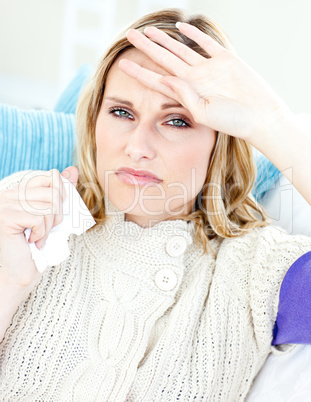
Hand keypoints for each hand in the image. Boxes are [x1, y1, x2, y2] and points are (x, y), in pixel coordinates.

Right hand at [0, 166, 78, 289]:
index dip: (60, 196)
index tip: (54, 215)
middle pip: (52, 192)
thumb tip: (72, 170)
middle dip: (56, 214)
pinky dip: (41, 234)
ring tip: (39, 236)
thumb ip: (61, 192)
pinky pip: (38, 219)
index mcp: (19, 190)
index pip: (50, 178)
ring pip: (47, 206)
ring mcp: (6, 205)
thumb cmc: (37, 245)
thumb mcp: (54, 215)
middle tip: (46, 229)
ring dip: (49, 226)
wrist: (21, 273)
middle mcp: (9, 194)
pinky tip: (32, 241)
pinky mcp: (6, 218)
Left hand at [119, 23, 290, 145]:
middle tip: (129, 35)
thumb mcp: (204, 112)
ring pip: (181, 49)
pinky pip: (206, 43)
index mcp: (186, 94)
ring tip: (148, 30)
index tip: (122, 65)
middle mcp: (194, 80)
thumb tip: (166, 79)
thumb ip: (184, 95)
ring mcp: (209, 68)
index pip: (157, 80)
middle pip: (164, 59)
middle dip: (146, 48)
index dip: (139, 72)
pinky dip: (194, 34)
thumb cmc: (233, 121)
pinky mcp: (225, 60)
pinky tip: (181, 26)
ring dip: (165, 39)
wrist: (260, 116)